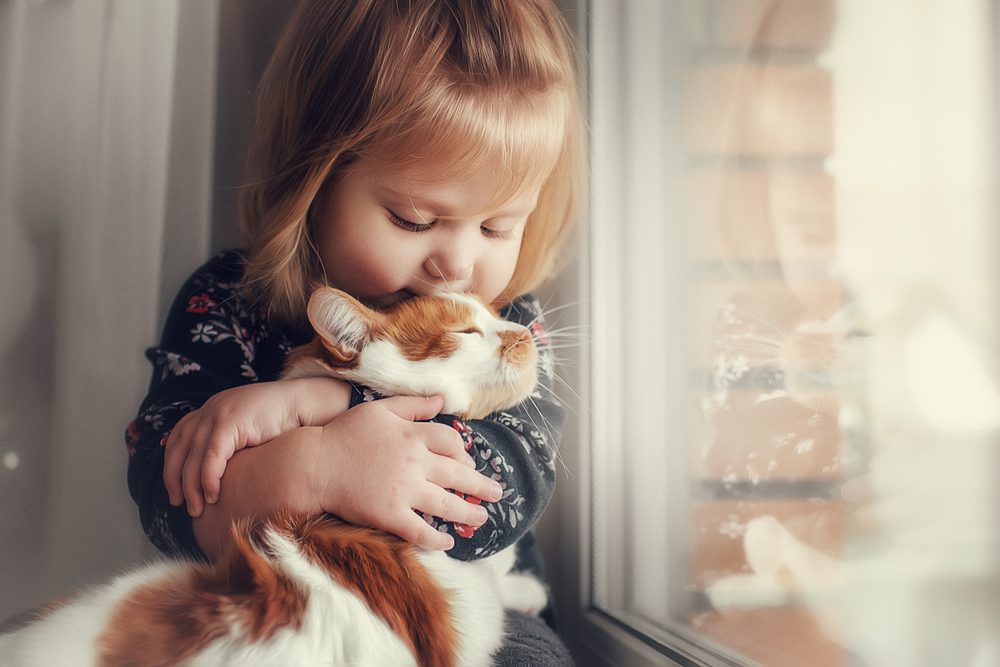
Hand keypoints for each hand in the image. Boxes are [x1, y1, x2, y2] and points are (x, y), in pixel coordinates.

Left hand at [164, 377, 350, 516]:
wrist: (303, 405)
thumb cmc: (281, 424)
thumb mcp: (246, 432)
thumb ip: (228, 445)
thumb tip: (212, 473)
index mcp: (212, 408)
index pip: (179, 436)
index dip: (171, 463)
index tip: (173, 487)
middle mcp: (210, 408)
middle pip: (179, 448)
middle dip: (175, 480)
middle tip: (180, 504)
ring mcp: (218, 413)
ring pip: (193, 456)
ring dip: (192, 486)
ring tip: (197, 508)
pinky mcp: (230, 422)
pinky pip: (211, 456)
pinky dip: (209, 479)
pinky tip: (213, 495)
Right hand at [314, 395, 504, 550]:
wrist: (315, 464)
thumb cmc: (345, 434)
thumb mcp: (380, 410)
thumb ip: (413, 405)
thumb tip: (442, 399)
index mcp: (413, 435)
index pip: (452, 443)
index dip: (464, 454)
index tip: (469, 462)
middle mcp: (414, 463)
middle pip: (459, 475)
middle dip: (482, 486)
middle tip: (497, 493)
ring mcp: (404, 491)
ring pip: (447, 504)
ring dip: (469, 513)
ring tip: (482, 518)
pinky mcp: (390, 515)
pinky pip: (421, 531)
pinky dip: (437, 539)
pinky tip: (448, 543)